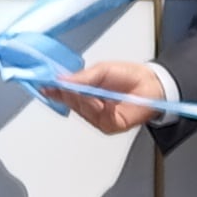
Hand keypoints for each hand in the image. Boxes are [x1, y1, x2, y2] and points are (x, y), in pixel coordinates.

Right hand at [51, 59, 172, 134]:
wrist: (152, 84)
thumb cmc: (129, 76)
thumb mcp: (102, 70)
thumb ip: (82, 77)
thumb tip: (62, 80)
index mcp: (84, 92)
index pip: (64, 93)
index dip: (53, 90)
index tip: (44, 86)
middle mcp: (89, 106)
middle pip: (71, 103)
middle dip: (70, 94)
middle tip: (69, 86)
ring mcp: (99, 118)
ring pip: (84, 111)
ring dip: (87, 101)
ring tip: (94, 93)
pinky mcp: (111, 125)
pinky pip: (100, 119)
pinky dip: (101, 109)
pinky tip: (105, 102)